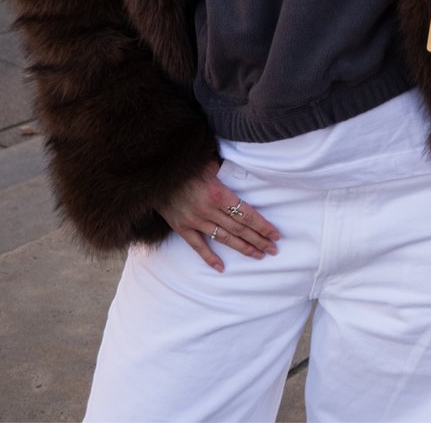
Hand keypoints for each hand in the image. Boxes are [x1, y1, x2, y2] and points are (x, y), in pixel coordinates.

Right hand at [158, 160, 280, 272]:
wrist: (155, 173)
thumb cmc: (185, 164)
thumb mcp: (208, 162)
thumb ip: (225, 170)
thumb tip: (243, 171)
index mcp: (218, 193)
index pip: (246, 214)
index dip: (262, 226)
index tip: (275, 234)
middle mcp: (209, 210)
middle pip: (239, 229)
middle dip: (258, 239)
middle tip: (273, 249)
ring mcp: (195, 221)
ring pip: (224, 238)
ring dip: (243, 248)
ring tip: (258, 255)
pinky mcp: (182, 227)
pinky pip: (198, 246)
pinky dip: (210, 258)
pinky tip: (221, 268)